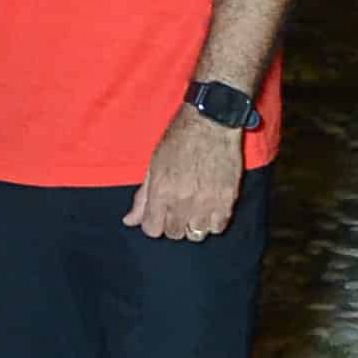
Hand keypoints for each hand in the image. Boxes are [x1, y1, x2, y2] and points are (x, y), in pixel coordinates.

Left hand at [124, 107, 244, 241]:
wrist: (211, 123)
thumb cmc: (179, 140)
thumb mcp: (153, 165)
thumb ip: (143, 197)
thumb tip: (129, 221)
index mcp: (161, 192)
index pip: (152, 230)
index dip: (153, 224)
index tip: (158, 215)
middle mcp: (183, 201)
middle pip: (174, 234)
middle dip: (172, 224)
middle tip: (176, 208)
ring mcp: (207, 203)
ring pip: (197, 234)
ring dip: (192, 224)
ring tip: (194, 209)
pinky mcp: (228, 200)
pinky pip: (218, 226)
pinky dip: (213, 221)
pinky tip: (209, 208)